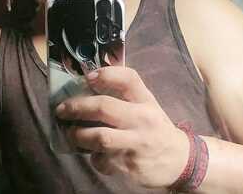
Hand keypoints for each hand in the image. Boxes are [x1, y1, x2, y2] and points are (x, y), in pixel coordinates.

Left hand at [55, 66, 189, 188]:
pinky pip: (103, 161)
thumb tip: (89, 81)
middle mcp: (143, 120)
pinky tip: (94, 154)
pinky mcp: (130, 167)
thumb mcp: (147, 104)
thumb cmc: (155, 126)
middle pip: (105, 108)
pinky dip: (94, 158)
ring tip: (71, 133)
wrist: (179, 160)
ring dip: (79, 135)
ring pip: (100, 138)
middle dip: (78, 107)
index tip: (87, 76)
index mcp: (146, 101)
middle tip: (62, 109)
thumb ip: (125, 93)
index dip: (106, 74)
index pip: (129, 79)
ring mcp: (137, 144)